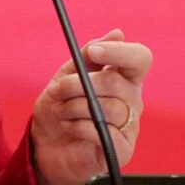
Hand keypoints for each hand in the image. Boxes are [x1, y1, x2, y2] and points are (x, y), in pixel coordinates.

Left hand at [29, 29, 151, 184]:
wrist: (44, 147)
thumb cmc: (59, 109)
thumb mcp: (66, 76)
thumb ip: (87, 56)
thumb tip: (117, 33)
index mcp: (123, 78)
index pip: (140, 59)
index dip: (120, 52)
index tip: (92, 53)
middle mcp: (132, 101)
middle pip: (116, 83)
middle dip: (78, 84)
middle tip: (57, 90)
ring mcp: (129, 127)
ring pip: (109, 109)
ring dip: (74, 107)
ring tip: (60, 111)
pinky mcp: (122, 151)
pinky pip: (104, 133)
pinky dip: (79, 127)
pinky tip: (68, 127)